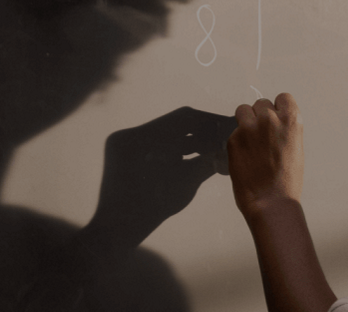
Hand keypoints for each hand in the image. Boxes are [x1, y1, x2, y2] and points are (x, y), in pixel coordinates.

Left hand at [87, 107, 234, 248]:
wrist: (119, 229)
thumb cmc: (152, 208)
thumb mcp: (185, 182)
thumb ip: (207, 161)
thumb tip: (228, 148)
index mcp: (141, 137)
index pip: (183, 118)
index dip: (210, 121)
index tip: (227, 126)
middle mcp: (129, 134)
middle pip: (173, 125)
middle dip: (200, 132)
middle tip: (221, 140)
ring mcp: (125, 144)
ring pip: (164, 135)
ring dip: (188, 141)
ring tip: (210, 151)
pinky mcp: (125, 154)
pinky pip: (154, 145)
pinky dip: (174, 150)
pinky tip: (193, 156)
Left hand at [227, 93, 303, 216]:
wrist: (271, 201)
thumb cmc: (287, 181)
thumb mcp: (295, 148)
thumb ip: (284, 130)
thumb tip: (273, 125)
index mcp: (291, 120)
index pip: (283, 98)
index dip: (278, 108)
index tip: (276, 116)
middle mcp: (270, 119)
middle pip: (261, 103)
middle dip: (260, 115)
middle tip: (262, 134)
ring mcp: (249, 128)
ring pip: (243, 110)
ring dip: (246, 121)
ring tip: (251, 140)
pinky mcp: (233, 139)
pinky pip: (234, 132)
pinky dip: (238, 141)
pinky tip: (245, 157)